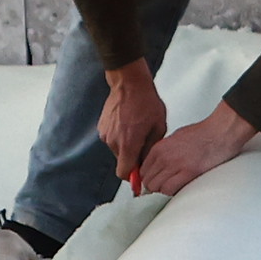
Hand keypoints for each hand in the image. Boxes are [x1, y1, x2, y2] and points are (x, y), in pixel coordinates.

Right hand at [96, 59, 166, 183]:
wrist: (129, 83)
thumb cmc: (146, 102)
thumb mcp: (158, 127)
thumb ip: (151, 149)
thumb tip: (147, 164)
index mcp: (128, 143)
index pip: (124, 173)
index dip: (132, 176)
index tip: (139, 174)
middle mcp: (113, 141)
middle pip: (122, 161)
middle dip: (132, 157)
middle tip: (144, 143)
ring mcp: (105, 134)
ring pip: (117, 149)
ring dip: (126, 145)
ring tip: (136, 129)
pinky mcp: (102, 127)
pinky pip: (112, 138)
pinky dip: (120, 135)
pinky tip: (128, 123)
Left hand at [133, 105, 256, 196]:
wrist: (220, 132)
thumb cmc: (203, 134)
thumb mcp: (175, 138)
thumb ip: (164, 152)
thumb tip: (158, 166)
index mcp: (160, 147)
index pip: (143, 170)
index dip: (148, 179)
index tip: (154, 183)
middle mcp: (164, 156)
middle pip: (148, 181)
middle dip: (154, 187)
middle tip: (163, 188)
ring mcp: (175, 164)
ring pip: (156, 187)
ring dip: (163, 191)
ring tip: (173, 188)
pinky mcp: (188, 172)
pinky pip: (169, 190)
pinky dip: (171, 193)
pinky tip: (179, 189)